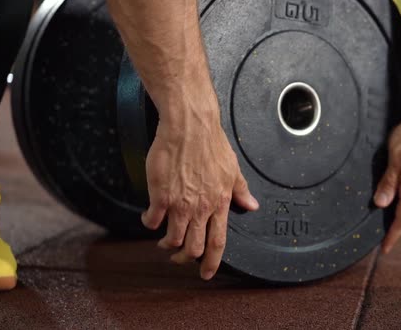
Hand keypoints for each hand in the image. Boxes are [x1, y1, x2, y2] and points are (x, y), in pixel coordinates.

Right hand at [141, 102, 258, 280]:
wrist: (190, 126)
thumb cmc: (211, 144)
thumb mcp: (232, 169)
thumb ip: (240, 190)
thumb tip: (251, 205)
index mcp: (219, 203)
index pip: (217, 243)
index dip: (211, 262)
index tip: (205, 273)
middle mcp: (200, 208)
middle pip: (193, 248)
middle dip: (184, 258)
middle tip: (177, 257)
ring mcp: (180, 204)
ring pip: (172, 239)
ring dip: (166, 243)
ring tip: (162, 237)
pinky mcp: (160, 195)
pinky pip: (152, 221)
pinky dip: (149, 224)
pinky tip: (149, 216)